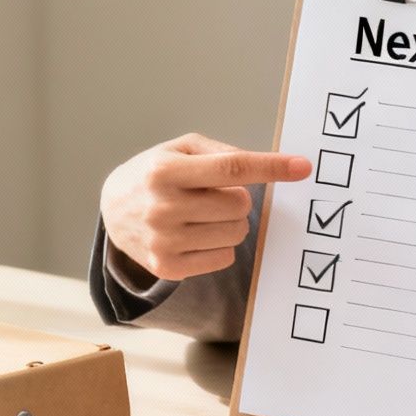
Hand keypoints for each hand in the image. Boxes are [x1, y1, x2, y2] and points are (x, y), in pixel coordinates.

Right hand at [99, 133, 310, 281]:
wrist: (113, 211)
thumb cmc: (155, 174)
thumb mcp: (179, 149)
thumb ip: (221, 154)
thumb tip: (266, 167)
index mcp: (164, 170)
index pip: (230, 168)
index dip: (271, 167)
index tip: (302, 168)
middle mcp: (162, 206)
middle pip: (239, 205)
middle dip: (237, 199)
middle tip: (213, 196)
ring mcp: (163, 240)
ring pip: (236, 233)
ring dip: (230, 223)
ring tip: (203, 215)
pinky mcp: (167, 266)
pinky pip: (224, 257)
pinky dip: (219, 245)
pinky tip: (197, 235)